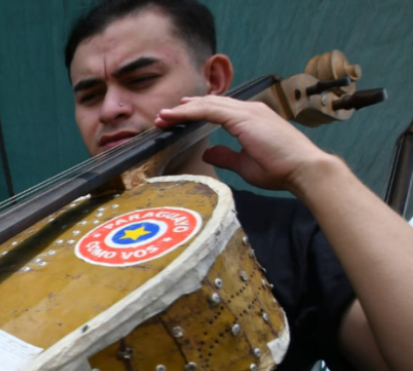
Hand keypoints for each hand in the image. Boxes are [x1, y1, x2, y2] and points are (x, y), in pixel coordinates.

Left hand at [155, 95, 338, 191]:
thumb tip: (208, 151)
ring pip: (208, 104)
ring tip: (163, 116)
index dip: (196, 112)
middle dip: (185, 109)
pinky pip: (210, 110)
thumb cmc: (281, 170)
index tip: (177, 118)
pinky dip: (190, 112)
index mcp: (251, 118)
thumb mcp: (245, 164)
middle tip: (164, 116)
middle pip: (210, 104)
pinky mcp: (244, 117)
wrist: (304, 170)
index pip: (218, 110)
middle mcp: (250, 110)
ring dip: (183, 110)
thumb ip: (226, 155)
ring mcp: (248, 111)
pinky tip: (175, 116)